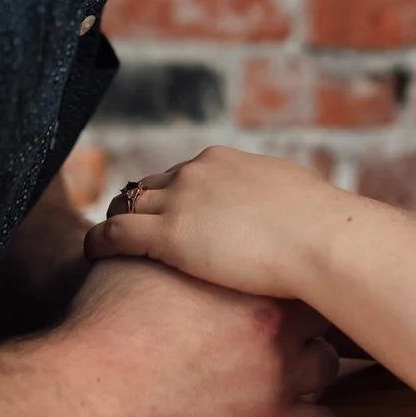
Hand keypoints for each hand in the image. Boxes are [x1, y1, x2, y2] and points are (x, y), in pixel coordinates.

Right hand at [58, 258, 338, 416]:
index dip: (287, 276)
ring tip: (286, 372)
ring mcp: (280, 377)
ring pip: (326, 367)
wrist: (97, 387)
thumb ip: (156, 237)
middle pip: (320, 313)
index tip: (278, 281)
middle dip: (305, 320)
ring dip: (309, 370)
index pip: (297, 267)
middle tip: (286, 324)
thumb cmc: (108, 321)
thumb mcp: (134, 259)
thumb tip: (144, 221)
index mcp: (248, 280)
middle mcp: (276, 323)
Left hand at [83, 145, 353, 302]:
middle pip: (150, 187)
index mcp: (226, 161)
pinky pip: (115, 233)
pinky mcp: (168, 234)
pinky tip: (91, 255)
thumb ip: (277, 202)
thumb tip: (289, 212)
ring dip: (115, 222)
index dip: (172, 198)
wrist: (323, 242)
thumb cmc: (324, 230)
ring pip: (126, 205)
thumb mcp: (296, 199)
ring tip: (104, 244)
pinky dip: (99, 242)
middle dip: (139, 207)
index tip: (168, 217)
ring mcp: (180, 200)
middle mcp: (197, 172)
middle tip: (129, 231)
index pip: (184, 174)